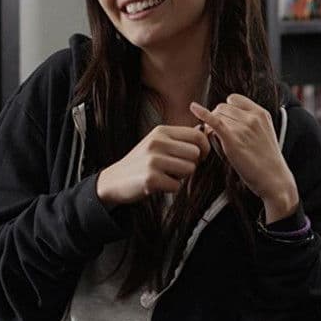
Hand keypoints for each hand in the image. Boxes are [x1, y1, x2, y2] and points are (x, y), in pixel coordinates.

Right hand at [95, 125, 210, 205]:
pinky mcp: (151, 178)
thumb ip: (179, 139)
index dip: (204, 148)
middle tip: (176, 169)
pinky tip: (158, 184)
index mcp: (161, 131)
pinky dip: (171, 188)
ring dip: (181, 177)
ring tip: (165, 175)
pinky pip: (177, 186)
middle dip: (191, 165)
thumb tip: (206, 133)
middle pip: (196, 154)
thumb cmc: (142, 162)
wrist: (114, 180)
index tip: (200, 157)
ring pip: (189, 169)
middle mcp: (157, 142)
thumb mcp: (157, 142)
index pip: (197, 135)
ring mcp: (153, 160)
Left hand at [189, 95, 298, 221]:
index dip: (227, 109)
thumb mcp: (265, 132)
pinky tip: (194, 108)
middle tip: (219, 135)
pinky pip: (214, 121)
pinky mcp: (233, 140)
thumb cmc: (267, 159)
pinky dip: (203, 113)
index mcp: (261, 113)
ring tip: (219, 142)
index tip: (226, 121)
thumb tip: (228, 116)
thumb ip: (251, 121)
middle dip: (217, 118)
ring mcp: (243, 127)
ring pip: (216, 116)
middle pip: (222, 107)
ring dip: (211, 127)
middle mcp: (252, 117)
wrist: (273, 178)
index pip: (234, 99)